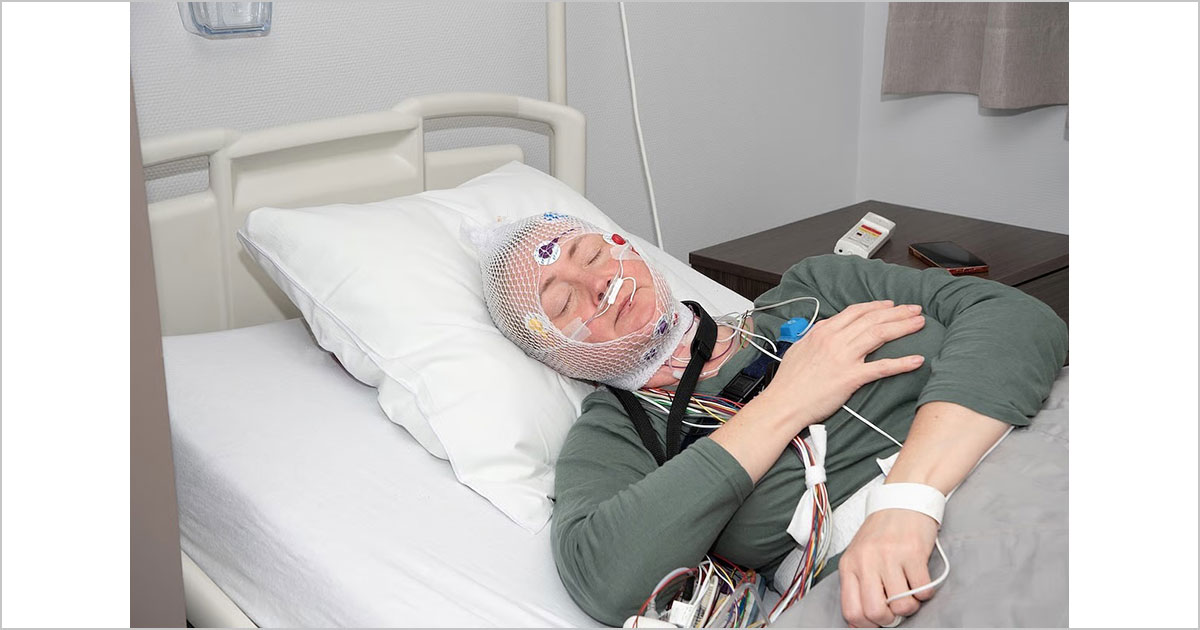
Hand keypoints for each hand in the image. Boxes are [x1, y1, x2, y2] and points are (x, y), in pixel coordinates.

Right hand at [757, 300, 925, 429]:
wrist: (784, 402)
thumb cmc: (788, 381)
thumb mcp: (799, 349)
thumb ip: (815, 336)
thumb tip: (824, 330)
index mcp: (823, 331)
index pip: (855, 312)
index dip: (877, 306)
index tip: (891, 305)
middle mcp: (835, 340)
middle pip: (873, 319)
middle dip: (897, 312)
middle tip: (914, 310)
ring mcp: (844, 358)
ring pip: (880, 334)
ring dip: (903, 327)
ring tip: (919, 323)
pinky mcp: (851, 378)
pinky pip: (881, 367)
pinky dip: (901, 363)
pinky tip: (916, 360)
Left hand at [839, 508, 938, 627]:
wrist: (903, 500)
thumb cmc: (882, 532)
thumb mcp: (859, 555)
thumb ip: (858, 584)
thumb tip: (859, 621)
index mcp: (850, 565)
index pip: (851, 611)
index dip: (866, 624)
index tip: (877, 620)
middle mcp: (866, 561)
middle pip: (876, 613)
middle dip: (890, 619)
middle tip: (895, 608)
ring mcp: (890, 557)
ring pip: (903, 605)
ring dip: (911, 604)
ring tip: (909, 589)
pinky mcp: (914, 553)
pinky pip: (923, 591)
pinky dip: (925, 591)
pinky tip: (920, 578)